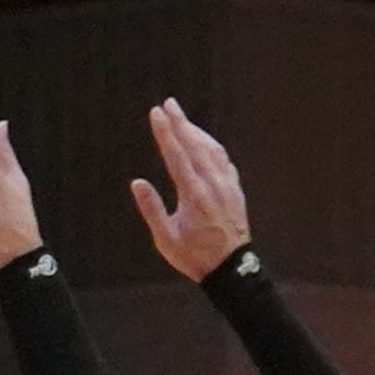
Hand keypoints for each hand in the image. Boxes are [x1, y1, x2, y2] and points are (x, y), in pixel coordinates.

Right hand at [128, 95, 254, 277]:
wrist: (232, 271)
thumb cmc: (194, 257)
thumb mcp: (166, 240)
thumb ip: (152, 209)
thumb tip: (137, 182)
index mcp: (194, 195)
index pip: (176, 155)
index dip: (165, 132)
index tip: (156, 113)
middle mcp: (213, 186)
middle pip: (195, 145)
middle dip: (181, 122)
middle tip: (169, 103)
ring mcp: (228, 187)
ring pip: (213, 150)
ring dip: (197, 132)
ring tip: (183, 120)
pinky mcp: (236, 192)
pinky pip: (225, 162)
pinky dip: (213, 148)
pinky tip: (206, 144)